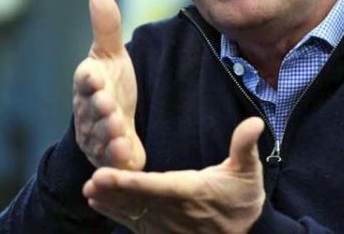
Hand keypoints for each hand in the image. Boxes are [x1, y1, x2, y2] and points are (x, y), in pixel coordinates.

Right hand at [73, 0, 145, 169]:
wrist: (116, 124)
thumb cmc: (111, 85)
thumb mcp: (111, 56)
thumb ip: (106, 28)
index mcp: (88, 84)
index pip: (84, 80)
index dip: (88, 79)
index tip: (93, 75)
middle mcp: (88, 111)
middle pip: (91, 110)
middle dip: (97, 107)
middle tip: (106, 103)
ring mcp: (97, 136)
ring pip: (99, 135)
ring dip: (108, 132)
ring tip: (118, 128)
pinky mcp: (111, 157)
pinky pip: (111, 159)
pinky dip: (117, 157)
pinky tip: (126, 152)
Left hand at [83, 117, 265, 233]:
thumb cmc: (243, 200)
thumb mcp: (248, 172)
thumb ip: (245, 147)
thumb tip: (254, 122)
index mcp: (192, 192)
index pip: (157, 186)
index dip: (131, 183)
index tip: (107, 176)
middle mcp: (175, 211)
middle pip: (139, 201)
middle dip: (114, 192)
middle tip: (91, 182)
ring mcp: (167, 225)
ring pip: (133, 214)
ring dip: (111, 203)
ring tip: (89, 191)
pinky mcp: (161, 232)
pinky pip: (135, 224)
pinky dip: (116, 214)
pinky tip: (98, 204)